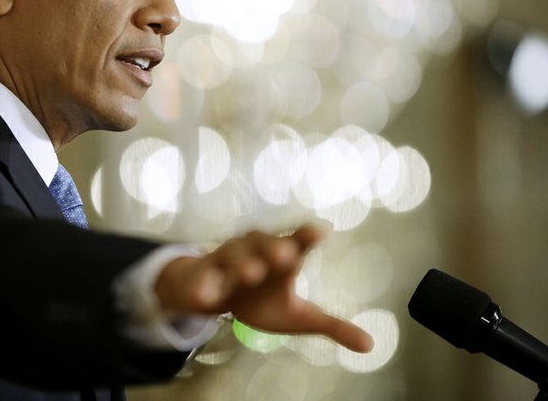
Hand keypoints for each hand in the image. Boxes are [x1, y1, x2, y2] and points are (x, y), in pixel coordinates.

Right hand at [154, 224, 373, 352]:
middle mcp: (255, 251)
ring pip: (234, 254)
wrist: (214, 295)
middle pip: (265, 242)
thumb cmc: (261, 299)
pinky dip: (205, 284)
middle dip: (274, 246)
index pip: (297, 242)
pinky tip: (208, 296)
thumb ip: (331, 325)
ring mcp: (227, 260)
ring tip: (251, 274)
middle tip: (286, 255)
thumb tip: (371, 344)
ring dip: (242, 261)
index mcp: (282, 258)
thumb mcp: (298, 316)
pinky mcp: (204, 274)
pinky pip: (204, 276)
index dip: (306, 236)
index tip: (321, 231)